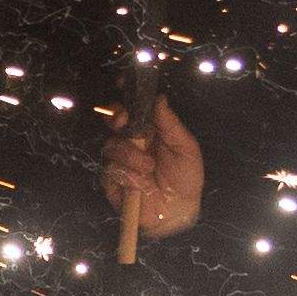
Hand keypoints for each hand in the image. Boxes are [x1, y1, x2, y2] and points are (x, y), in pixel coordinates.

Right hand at [97, 95, 203, 241]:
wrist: (180, 211)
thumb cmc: (186, 178)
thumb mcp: (185, 148)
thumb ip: (170, 124)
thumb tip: (159, 98)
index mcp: (150, 130)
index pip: (134, 108)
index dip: (126, 96)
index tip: (123, 84)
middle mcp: (132, 142)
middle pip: (114, 121)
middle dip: (116, 117)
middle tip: (123, 120)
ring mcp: (120, 161)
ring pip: (112, 146)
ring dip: (129, 155)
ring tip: (148, 167)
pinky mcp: (112, 181)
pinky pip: (110, 170)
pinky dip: (126, 175)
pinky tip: (140, 183)